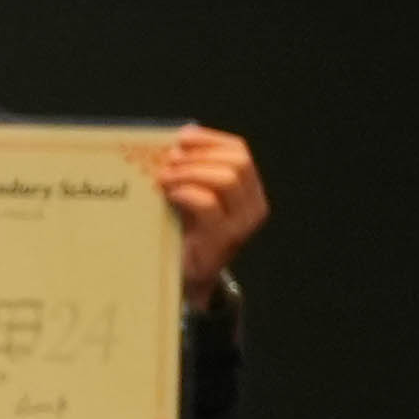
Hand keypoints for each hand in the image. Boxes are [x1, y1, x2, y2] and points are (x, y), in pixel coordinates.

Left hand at [156, 125, 265, 296]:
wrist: (186, 281)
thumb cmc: (185, 234)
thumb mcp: (191, 197)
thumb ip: (190, 171)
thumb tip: (177, 137)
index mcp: (249, 190)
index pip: (239, 151)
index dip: (209, 139)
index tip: (180, 138)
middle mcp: (253, 206)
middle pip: (236, 161)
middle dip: (198, 155)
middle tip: (167, 162)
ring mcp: (242, 224)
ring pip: (227, 178)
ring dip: (190, 172)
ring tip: (164, 178)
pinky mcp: (224, 240)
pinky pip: (209, 204)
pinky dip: (187, 192)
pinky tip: (170, 195)